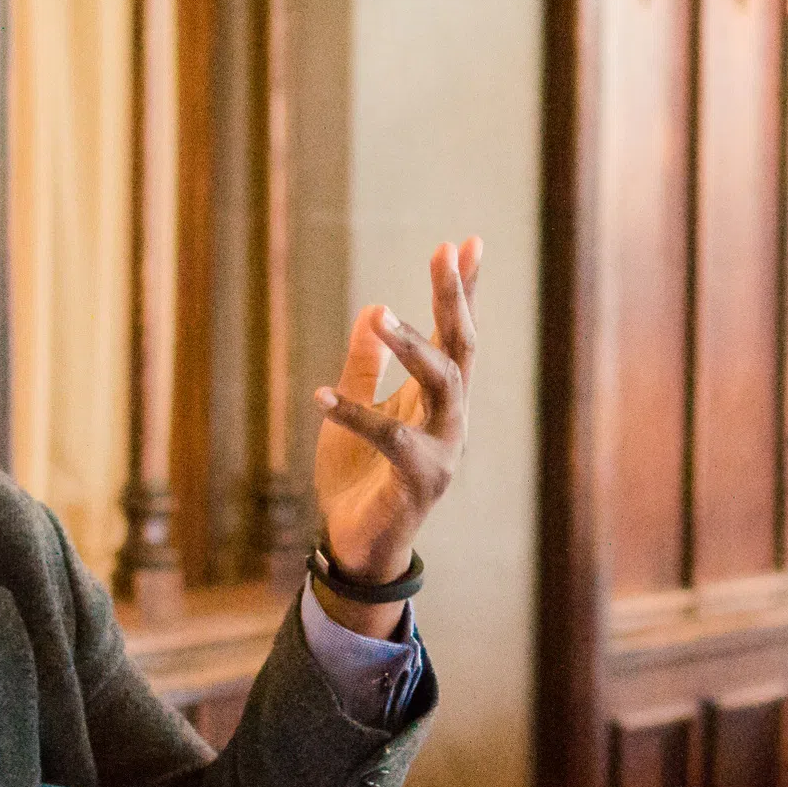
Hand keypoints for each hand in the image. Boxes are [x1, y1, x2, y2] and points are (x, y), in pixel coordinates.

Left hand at [311, 238, 482, 637]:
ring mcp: (443, 448)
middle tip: (442, 253)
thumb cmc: (359, 477)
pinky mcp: (420, 480)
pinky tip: (320, 394)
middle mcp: (451, 417)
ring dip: (413, 347)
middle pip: (462, 348)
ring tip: (379, 314)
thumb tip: (372, 305)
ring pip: (442, 385)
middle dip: (455, 300)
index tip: (467, 241)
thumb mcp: (358, 406)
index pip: (456, 333)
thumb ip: (366, 364)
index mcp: (437, 398)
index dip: (464, 289)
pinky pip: (390, 438)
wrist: (356, 545)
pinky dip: (354, 415)